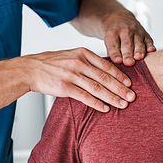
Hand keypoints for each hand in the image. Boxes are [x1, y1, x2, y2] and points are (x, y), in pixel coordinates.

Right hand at [21, 48, 135, 111]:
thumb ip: (86, 61)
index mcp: (82, 53)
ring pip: (98, 88)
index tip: (130, 84)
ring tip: (123, 104)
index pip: (107, 65)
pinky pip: (85, 97)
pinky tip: (105, 109)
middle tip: (132, 97)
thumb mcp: (70, 55)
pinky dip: (97, 103)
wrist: (30, 69)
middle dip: (121, 89)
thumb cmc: (50, 64)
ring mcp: (72, 75)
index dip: (120, 76)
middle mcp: (79, 63)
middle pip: (105, 78)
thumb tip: (103, 70)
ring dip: (112, 97)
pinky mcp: (64, 87)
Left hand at [103, 9, 155, 65]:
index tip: (118, 61)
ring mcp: (137, 32)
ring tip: (139, 58)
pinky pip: (149, 41)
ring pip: (138, 43)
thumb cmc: (114, 35)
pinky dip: (150, 46)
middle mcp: (125, 32)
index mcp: (113, 34)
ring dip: (139, 51)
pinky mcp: (146, 34)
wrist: (121, 19)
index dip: (115, 54)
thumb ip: (111, 53)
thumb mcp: (108, 42)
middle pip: (127, 45)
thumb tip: (114, 66)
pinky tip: (151, 50)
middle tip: (129, 63)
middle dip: (128, 54)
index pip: (114, 46)